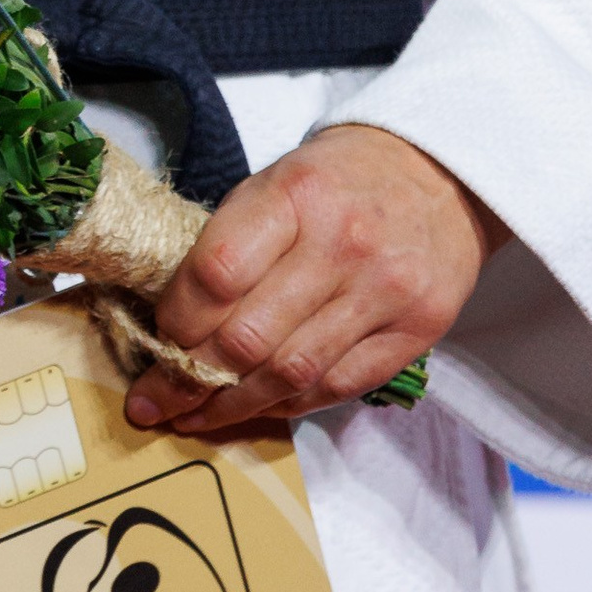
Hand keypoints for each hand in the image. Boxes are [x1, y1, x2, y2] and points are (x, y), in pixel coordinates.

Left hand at [123, 124, 505, 437]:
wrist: (439, 173)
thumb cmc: (339, 181)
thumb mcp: (276, 183)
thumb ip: (230, 244)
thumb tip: (171, 323)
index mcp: (296, 195)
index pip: (217, 274)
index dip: (175, 320)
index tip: (153, 341)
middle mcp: (344, 244)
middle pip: (248, 336)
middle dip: (188, 380)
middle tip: (152, 402)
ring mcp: (386, 291)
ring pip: (290, 374)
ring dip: (231, 407)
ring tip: (192, 417)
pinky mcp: (417, 330)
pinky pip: (336, 387)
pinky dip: (286, 405)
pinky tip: (254, 409)